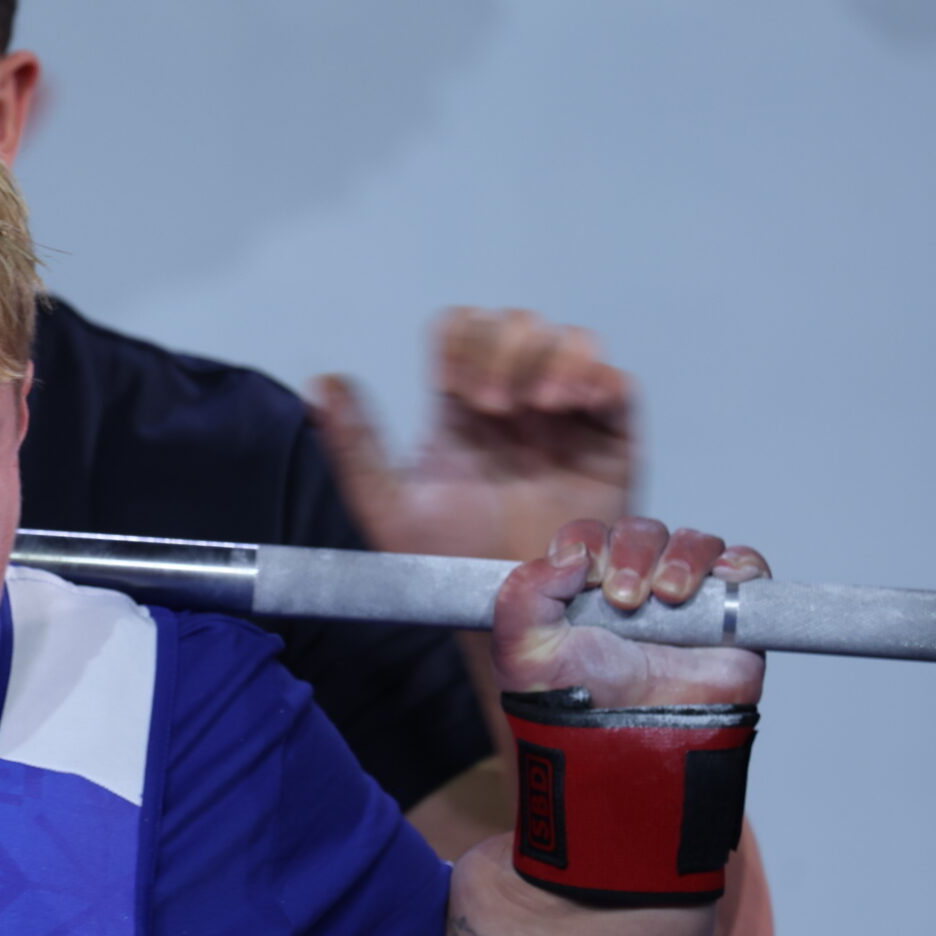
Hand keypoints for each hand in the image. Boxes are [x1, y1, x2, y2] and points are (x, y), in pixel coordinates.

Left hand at [312, 308, 635, 563]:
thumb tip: (320, 384)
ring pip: (566, 341)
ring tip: (540, 406)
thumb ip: (354, 445)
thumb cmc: (447, 567)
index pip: (462, 332)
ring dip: (551, 359)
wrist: (511, 610)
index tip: (455, 391)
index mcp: (459, 411)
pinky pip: (615, 382)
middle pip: (514, 325)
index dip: (462, 344)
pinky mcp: (609, 440)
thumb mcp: (389, 506)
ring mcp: (564, 418)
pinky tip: (572, 407)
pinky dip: (596, 377)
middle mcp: (513, 403)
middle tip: (493, 408)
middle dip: (504, 352)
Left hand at [493, 517, 769, 708]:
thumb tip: (572, 553)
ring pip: (693, 543)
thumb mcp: (523, 651)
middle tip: (625, 598)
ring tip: (669, 595)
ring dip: (683, 556)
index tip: (587, 575)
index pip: (588, 536)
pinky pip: (746, 567)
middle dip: (632, 553)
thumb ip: (523, 594)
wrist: (630, 743)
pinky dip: (740, 562)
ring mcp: (684, 599)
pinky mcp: (729, 616)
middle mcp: (633, 585)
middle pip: (641, 533)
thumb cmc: (575, 702)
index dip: (589, 543)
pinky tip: (725, 579)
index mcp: (580, 588)